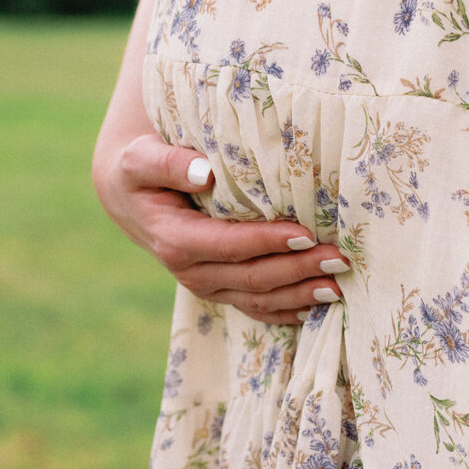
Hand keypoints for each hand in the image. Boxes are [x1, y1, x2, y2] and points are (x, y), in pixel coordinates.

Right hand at [92, 130, 349, 324]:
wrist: (131, 196)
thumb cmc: (140, 169)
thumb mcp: (141, 159)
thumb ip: (168, 163)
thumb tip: (202, 172)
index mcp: (174, 239)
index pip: (229, 245)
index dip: (267, 242)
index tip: (305, 232)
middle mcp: (191, 271)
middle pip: (252, 278)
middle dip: (297, 270)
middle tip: (338, 259)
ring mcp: (206, 285)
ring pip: (259, 299)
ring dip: (300, 295)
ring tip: (338, 286)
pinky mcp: (219, 289)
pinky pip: (256, 308)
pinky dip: (288, 309)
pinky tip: (318, 306)